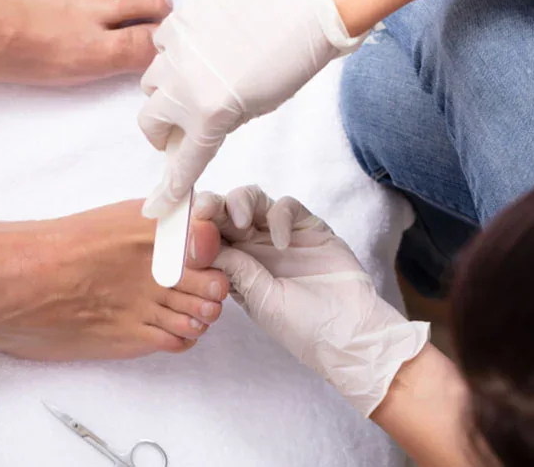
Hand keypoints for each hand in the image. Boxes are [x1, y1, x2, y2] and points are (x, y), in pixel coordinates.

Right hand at [0, 200, 228, 361]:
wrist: (3, 282)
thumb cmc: (38, 249)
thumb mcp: (97, 221)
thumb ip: (139, 226)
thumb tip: (176, 230)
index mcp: (142, 222)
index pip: (212, 232)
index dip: (213, 246)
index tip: (203, 252)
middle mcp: (150, 258)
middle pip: (218, 276)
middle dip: (213, 281)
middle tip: (193, 283)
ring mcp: (144, 298)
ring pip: (206, 312)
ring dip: (198, 311)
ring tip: (174, 306)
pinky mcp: (131, 334)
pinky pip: (180, 338)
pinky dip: (180, 334)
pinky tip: (161, 325)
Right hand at [137, 0, 360, 216]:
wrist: (306, 8)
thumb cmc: (290, 63)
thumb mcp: (255, 109)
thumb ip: (216, 124)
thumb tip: (190, 130)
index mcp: (210, 115)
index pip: (181, 163)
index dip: (170, 188)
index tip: (157, 205)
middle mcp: (185, 86)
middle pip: (150, 122)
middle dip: (162, 130)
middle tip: (181, 127)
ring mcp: (177, 51)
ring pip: (151, 82)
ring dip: (166, 89)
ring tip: (196, 80)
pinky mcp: (179, 21)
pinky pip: (160, 44)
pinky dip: (173, 53)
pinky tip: (199, 49)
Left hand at [197, 186, 428, 415]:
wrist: (349, 333)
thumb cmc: (301, 326)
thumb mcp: (259, 299)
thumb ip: (234, 268)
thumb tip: (200, 241)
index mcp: (234, 265)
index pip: (206, 236)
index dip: (193, 227)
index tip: (184, 226)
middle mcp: (253, 246)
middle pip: (223, 212)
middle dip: (210, 206)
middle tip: (204, 211)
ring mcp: (279, 234)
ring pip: (251, 200)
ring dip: (239, 203)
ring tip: (241, 222)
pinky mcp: (307, 227)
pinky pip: (286, 206)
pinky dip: (279, 216)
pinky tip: (281, 242)